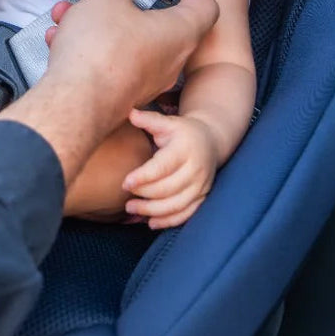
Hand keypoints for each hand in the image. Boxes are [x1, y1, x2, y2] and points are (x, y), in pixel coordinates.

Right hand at [42, 0, 218, 112]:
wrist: (76, 103)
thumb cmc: (101, 53)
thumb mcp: (106, 0)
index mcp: (179, 33)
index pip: (203, 4)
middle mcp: (169, 60)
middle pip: (157, 23)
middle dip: (125, 3)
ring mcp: (146, 80)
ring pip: (127, 42)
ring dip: (98, 23)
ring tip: (71, 13)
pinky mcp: (121, 94)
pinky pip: (110, 62)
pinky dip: (89, 46)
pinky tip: (62, 38)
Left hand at [123, 109, 218, 228]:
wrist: (209, 141)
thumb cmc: (180, 131)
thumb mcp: (167, 122)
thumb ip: (148, 119)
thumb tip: (130, 112)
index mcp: (184, 150)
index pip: (162, 167)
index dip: (143, 177)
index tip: (124, 183)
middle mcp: (195, 170)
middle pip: (168, 189)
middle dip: (145, 196)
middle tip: (125, 199)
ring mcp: (201, 186)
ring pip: (177, 205)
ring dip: (153, 211)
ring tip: (131, 209)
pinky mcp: (202, 197)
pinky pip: (187, 214)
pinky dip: (169, 221)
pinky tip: (151, 223)